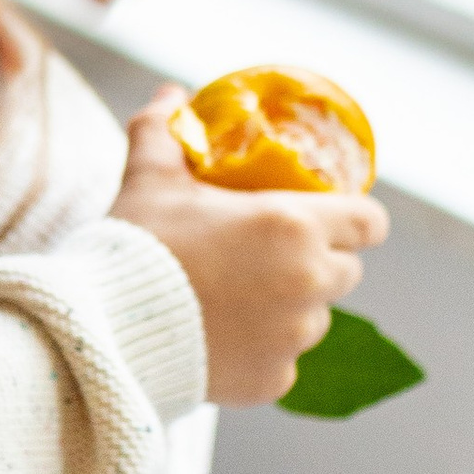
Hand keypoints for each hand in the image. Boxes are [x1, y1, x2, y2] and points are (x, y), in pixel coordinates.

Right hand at [112, 90, 389, 406]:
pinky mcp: (275, 379)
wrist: (104, 330)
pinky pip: (284, 361)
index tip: (331, 218)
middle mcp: (308, 281)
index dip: (355, 218)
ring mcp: (294, 336)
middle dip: (318, 262)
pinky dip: (263, 352)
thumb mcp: (150, 179)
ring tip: (240, 300)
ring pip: (315, 318)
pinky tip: (224, 339)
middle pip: (347, 271)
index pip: (370, 222)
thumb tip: (170, 95)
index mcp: (294, 225)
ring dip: (292, 308)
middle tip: (270, 256)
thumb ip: (164, 131)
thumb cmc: (135, 246)